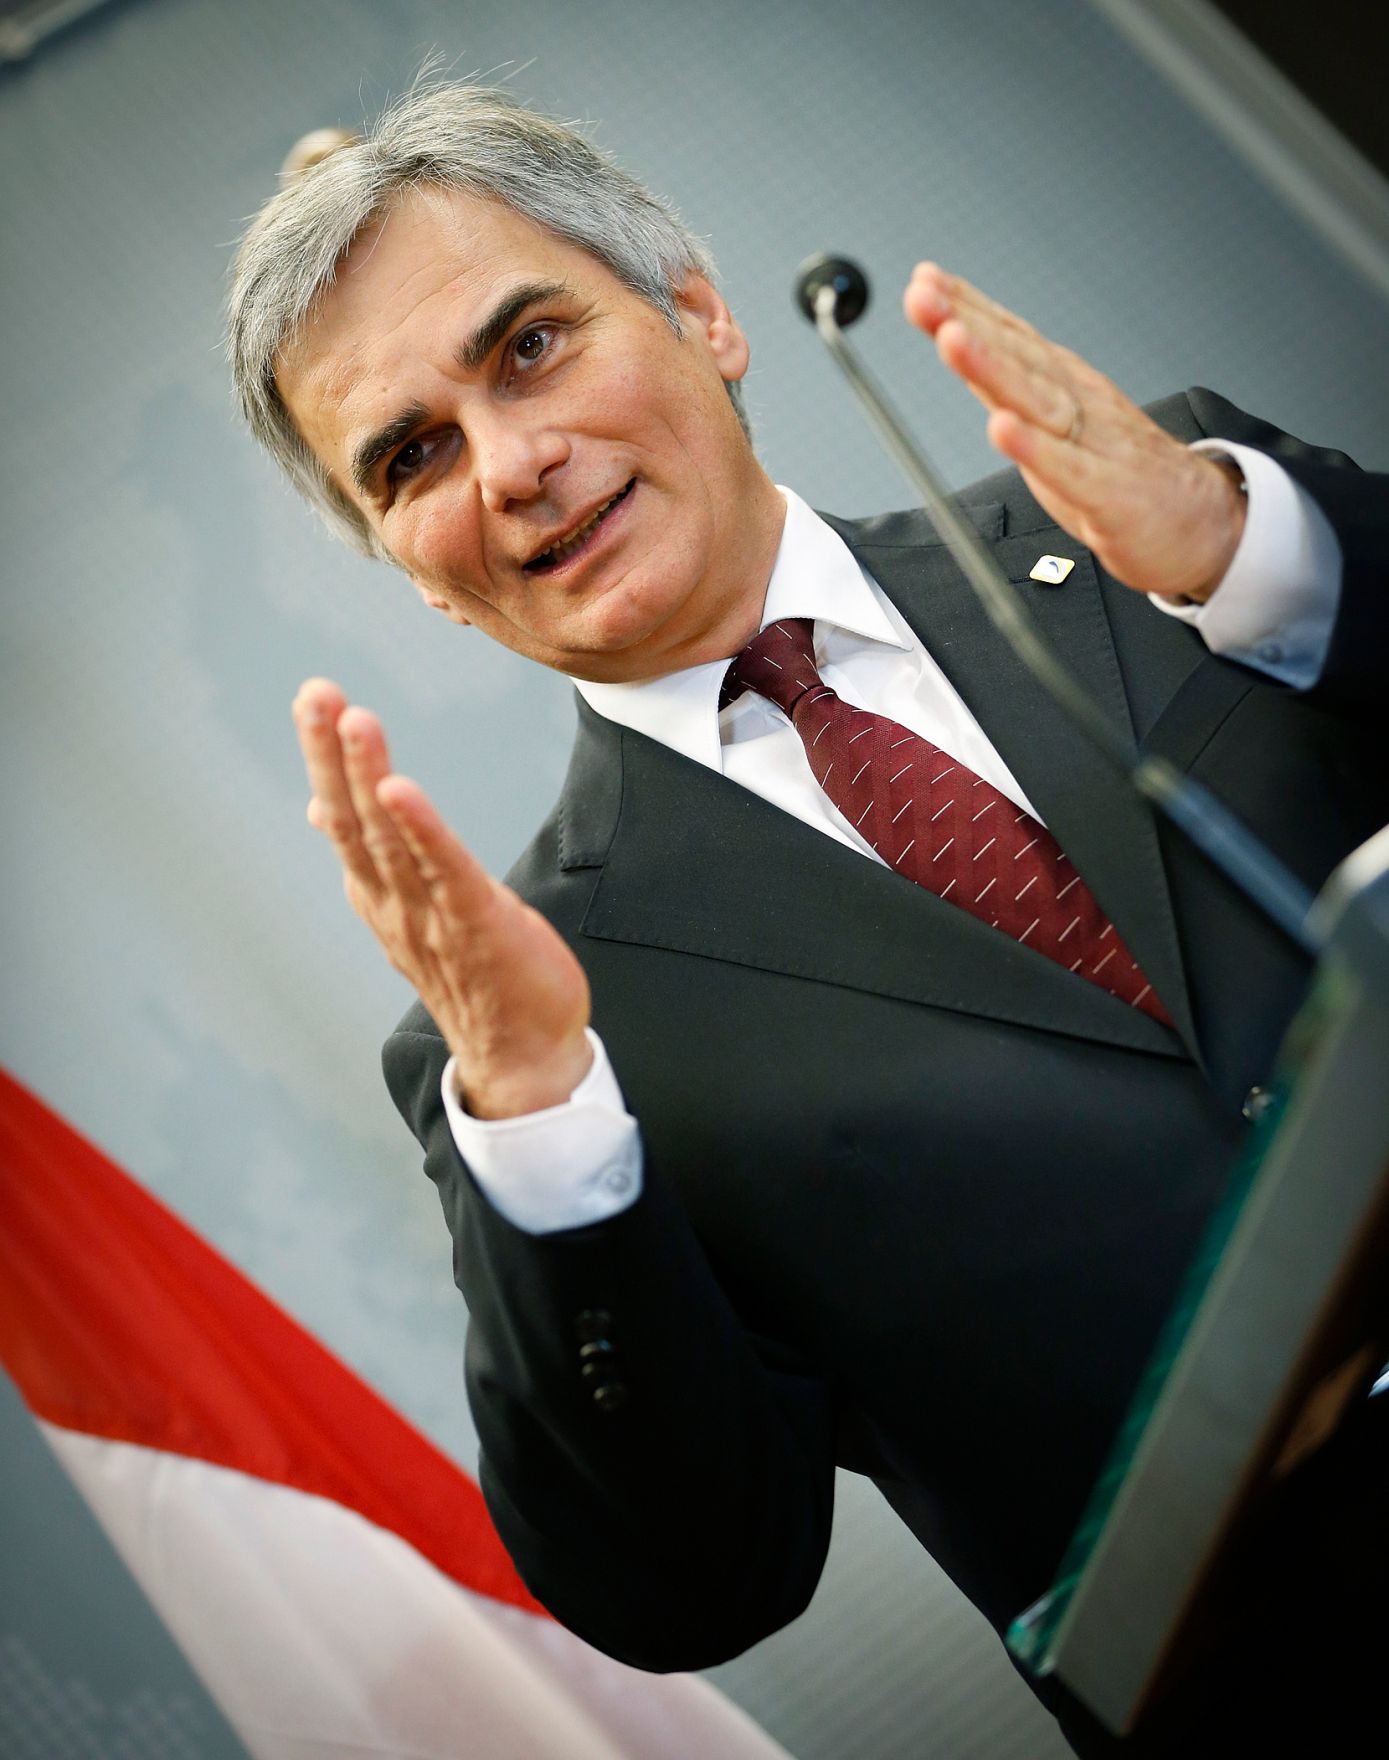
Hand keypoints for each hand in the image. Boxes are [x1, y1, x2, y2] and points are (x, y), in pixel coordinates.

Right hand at [293, 678, 591, 1118]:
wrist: (523, 1057)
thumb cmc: (475, 977)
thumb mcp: (415, 909)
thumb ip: (374, 861)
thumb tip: (324, 811)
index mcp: (380, 895)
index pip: (344, 816)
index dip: (327, 759)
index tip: (315, 702)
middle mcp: (393, 903)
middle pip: (354, 818)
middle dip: (332, 754)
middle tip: (315, 693)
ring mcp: (429, 917)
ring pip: (389, 838)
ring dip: (369, 776)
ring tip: (355, 720)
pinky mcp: (476, 927)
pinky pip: (443, 871)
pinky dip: (421, 830)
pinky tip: (400, 790)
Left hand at [904, 265, 1245, 603]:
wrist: (1198, 520)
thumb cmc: (1119, 471)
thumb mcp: (1055, 422)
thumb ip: (1007, 386)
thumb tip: (956, 340)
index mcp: (1063, 384)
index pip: (1010, 337)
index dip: (966, 306)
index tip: (923, 279)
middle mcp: (1077, 401)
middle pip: (1015, 358)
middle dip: (965, 322)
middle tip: (924, 296)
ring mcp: (1095, 443)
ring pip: (1036, 400)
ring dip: (991, 367)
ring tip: (952, 339)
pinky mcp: (1109, 492)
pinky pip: (1066, 468)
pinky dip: (1032, 449)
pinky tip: (1002, 429)